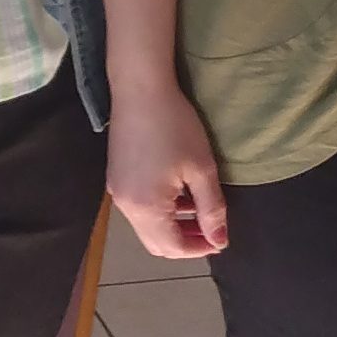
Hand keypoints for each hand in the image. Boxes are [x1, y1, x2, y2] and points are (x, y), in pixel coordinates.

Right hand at [106, 75, 228, 264]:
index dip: (200, 248)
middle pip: (156, 243)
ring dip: (173, 224)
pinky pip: (139, 207)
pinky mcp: (115, 177)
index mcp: (147, 209)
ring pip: (147, 226)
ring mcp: (117, 192)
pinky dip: (160, 209)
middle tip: (212, 227)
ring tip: (199, 206)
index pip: (174, 248)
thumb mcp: (201, 169)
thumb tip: (220, 240)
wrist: (140, 88)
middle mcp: (126, 206)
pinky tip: (178, 189)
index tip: (221, 237)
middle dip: (186, 241)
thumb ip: (212, 209)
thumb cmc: (174, 126)